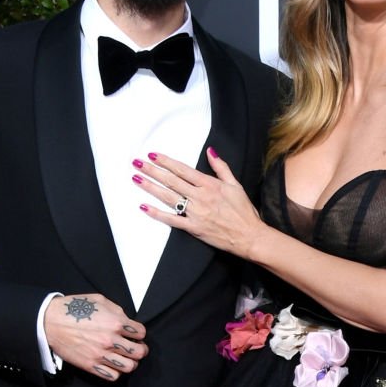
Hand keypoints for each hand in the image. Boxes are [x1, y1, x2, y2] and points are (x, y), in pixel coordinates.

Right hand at [43, 293, 146, 381]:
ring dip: (131, 362)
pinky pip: (113, 376)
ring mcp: (101, 354)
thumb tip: (126, 320)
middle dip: (140, 349)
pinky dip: (116, 372)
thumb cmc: (73, 309)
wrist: (50, 321)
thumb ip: (117, 311)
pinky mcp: (91, 365)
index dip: (139, 333)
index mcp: (115, 322)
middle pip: (139, 352)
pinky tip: (112, 364)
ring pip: (129, 367)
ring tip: (125, 358)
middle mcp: (111, 340)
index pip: (141, 333)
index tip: (135, 334)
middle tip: (136, 348)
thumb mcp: (99, 300)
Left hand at [133, 149, 263, 257]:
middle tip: (136, 163)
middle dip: (152, 170)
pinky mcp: (193, 227)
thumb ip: (221, 167)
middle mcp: (200, 196)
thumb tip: (211, 151)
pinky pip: (172, 220)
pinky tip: (144, 207)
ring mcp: (195, 213)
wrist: (249, 236)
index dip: (166, 162)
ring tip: (136, 179)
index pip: (182, 169)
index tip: (153, 155)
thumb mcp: (235, 184)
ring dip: (150, 187)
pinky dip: (157, 213)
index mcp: (210, 184)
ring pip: (168, 197)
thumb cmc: (244, 211)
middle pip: (171, 181)